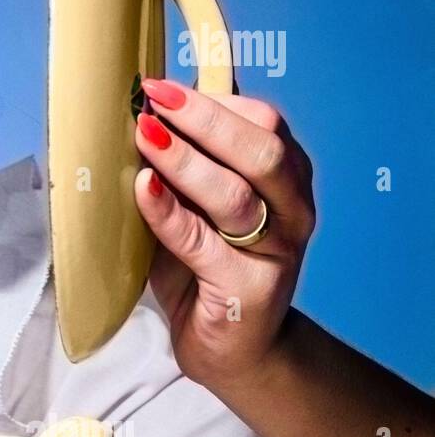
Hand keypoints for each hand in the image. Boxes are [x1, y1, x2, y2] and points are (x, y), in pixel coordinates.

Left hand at [132, 77, 316, 391]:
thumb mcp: (200, 204)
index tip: (158, 86)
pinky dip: (169, 212)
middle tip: (152, 99)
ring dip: (185, 161)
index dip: (212, 100)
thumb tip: (155, 101)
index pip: (263, 123)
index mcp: (287, 179)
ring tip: (144, 135)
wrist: (232, 350)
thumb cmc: (207, 267)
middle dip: (204, 119)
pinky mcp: (246, 289)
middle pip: (260, 152)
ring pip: (235, 196)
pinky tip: (144, 188)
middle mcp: (293, 211)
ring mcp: (275, 252)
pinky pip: (202, 243)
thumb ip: (193, 160)